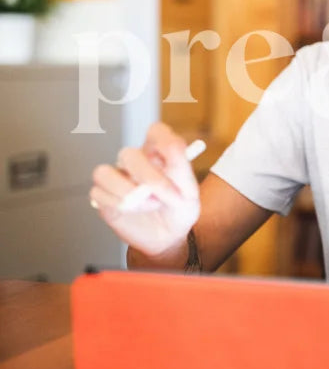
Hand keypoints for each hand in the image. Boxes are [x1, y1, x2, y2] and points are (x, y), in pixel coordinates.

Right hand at [89, 122, 200, 257]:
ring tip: (149, 205)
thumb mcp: (190, 192)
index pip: (155, 131)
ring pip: (104, 172)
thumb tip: (174, 148)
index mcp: (158, 153)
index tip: (173, 155)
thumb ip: (182, 169)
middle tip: (164, 196)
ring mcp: (117, 176)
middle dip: (148, 178)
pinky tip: (134, 210)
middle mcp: (135, 161)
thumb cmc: (179, 211)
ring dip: (127, 192)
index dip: (162, 139)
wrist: (168, 237)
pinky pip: (98, 193)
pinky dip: (117, 204)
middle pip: (129, 154)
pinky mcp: (104, 194)